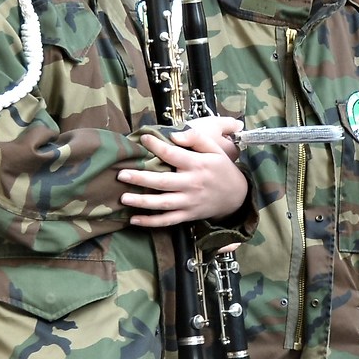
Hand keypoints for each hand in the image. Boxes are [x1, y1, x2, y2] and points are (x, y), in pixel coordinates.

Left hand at [121, 118, 247, 226]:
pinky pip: (168, 220)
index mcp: (197, 165)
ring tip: (123, 198)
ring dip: (142, 202)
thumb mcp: (215, 149)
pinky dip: (151, 222)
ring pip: (162, 204)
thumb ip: (196, 138)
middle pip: (162, 182)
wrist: (238, 196)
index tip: (143, 139)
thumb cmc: (221, 169)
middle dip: (140, 178)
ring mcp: (189, 202)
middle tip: (121, 175)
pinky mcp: (188, 215)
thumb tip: (173, 136)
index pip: (173, 155)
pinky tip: (134, 220)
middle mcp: (191, 184)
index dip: (157, 146)